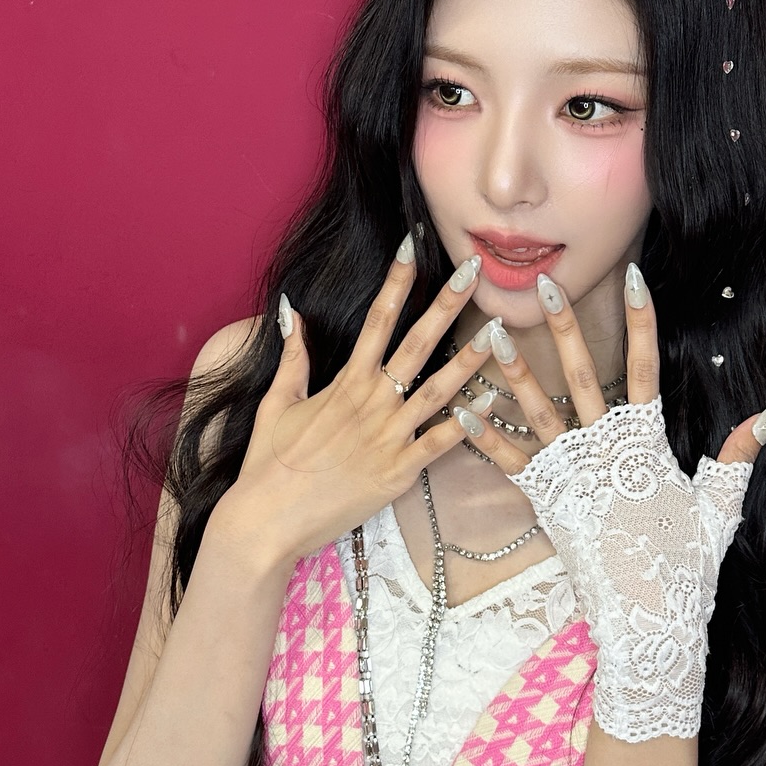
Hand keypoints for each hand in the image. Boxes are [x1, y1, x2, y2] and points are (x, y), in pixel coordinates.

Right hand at [208, 247, 486, 568]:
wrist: (268, 520)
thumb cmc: (269, 464)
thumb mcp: (277, 403)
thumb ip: (293, 357)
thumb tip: (292, 312)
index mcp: (345, 383)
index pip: (376, 319)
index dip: (396, 280)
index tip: (412, 245)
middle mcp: (371, 403)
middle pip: (416, 343)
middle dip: (447, 304)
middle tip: (474, 271)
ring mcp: (388, 437)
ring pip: (439, 390)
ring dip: (470, 359)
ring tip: (498, 331)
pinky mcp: (399, 472)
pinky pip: (439, 444)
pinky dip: (467, 425)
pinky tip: (492, 403)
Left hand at [457, 266, 765, 741]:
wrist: (648, 620)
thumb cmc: (686, 566)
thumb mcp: (720, 505)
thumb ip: (738, 454)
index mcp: (649, 442)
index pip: (647, 367)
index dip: (642, 320)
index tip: (634, 277)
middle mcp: (607, 448)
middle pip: (585, 374)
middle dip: (565, 327)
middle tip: (544, 285)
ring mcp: (573, 474)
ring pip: (538, 410)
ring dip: (513, 370)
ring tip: (488, 332)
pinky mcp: (546, 502)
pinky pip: (507, 463)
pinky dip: (481, 436)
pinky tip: (457, 409)